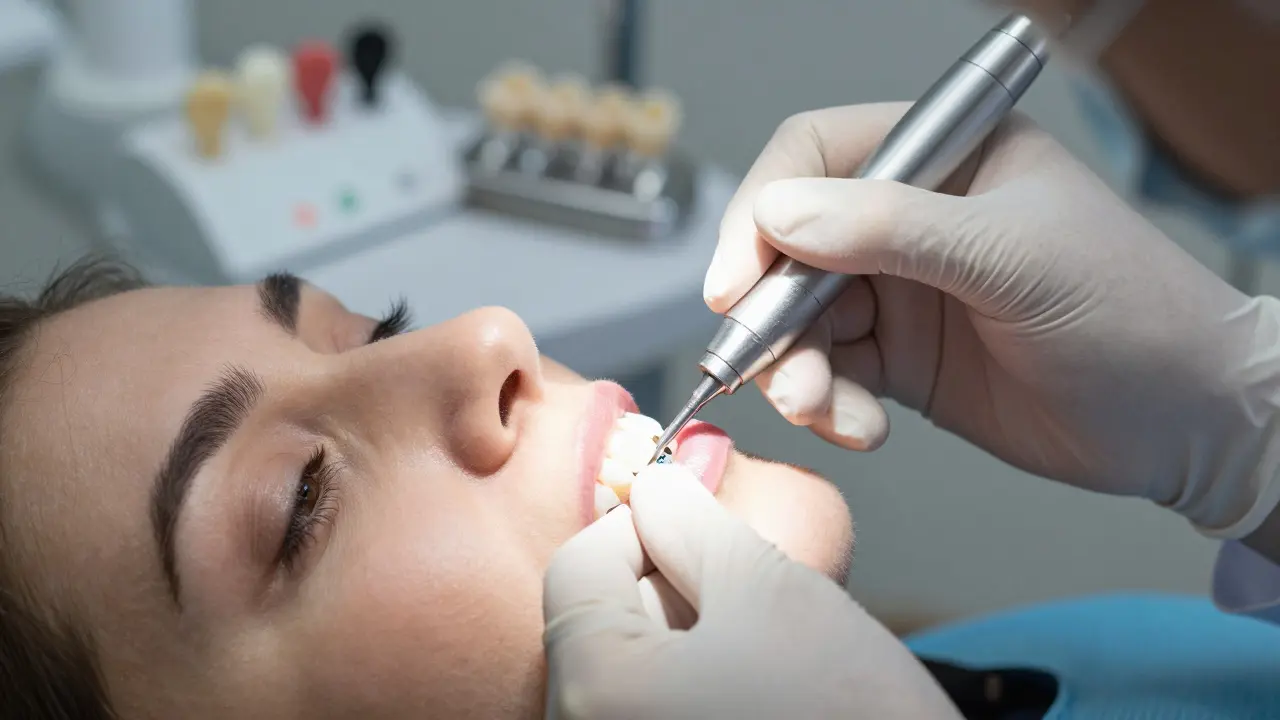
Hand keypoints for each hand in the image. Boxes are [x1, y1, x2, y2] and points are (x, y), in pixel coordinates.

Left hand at [542, 463, 960, 719]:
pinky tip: (751, 692)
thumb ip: (692, 524)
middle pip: (596, 622)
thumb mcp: (769, 589)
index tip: (703, 526)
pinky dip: (689, 686)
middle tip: (745, 598)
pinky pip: (648, 709)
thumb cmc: (848, 714)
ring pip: (624, 669)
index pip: (579, 565)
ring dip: (682, 640)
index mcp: (594, 689)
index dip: (645, 526)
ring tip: (759, 656)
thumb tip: (655, 488)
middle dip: (667, 588)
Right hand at [704, 102, 1279, 538]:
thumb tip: (778, 215)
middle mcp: (909, 219)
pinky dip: (828, 407)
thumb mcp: (1011, 257)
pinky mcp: (900, 361)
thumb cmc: (1129, 309)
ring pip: (800, 322)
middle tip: (763, 364)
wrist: (1184, 422)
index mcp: (942, 157)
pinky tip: (865, 428)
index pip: (816, 157)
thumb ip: (892, 230)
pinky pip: (829, 377)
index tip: (737, 282)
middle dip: (769, 311)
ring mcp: (901, 291)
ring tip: (823, 409)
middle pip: (789, 248)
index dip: (761, 213)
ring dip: (795, 370)